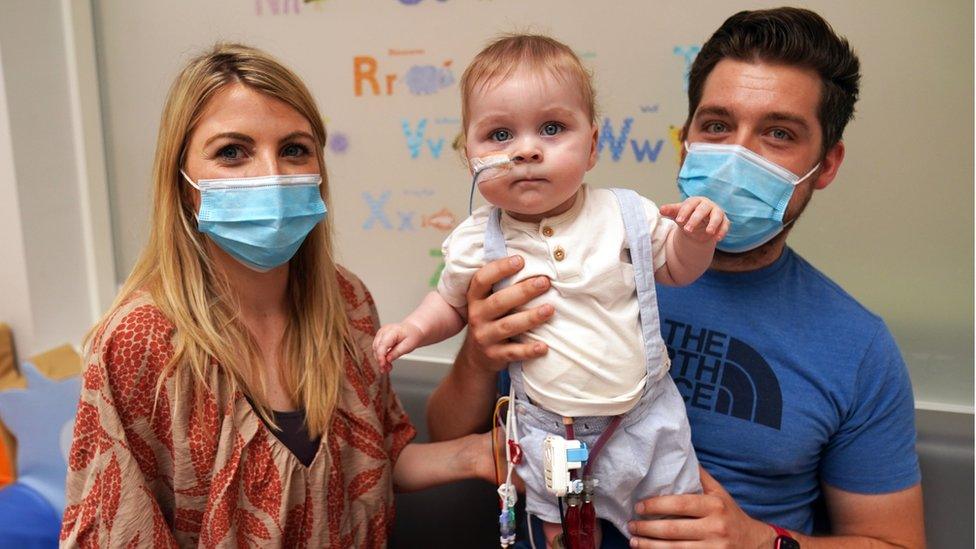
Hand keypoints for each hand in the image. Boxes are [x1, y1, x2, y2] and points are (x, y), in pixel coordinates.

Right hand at [372, 322, 422, 372]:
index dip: (381, 356)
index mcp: (392, 331)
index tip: (383, 365)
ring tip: (388, 367)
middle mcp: (384, 331)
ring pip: (375, 350)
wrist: (413, 331)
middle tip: (387, 369)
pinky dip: (381, 357)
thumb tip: (388, 359)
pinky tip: (386, 363)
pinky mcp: (380, 338)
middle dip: (380, 360)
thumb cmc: (412, 336)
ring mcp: (380, 334)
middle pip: (377, 348)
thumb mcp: (409, 346)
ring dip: (380, 360)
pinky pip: (377, 349)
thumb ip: (397, 352)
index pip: (382, 345)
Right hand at [462, 255, 553, 369]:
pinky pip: (513, 353)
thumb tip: (533, 262)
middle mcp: (477, 316)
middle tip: (544, 282)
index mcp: (475, 299)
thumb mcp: (487, 302)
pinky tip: (544, 346)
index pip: (482, 280)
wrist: (477, 357)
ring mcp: (485, 337)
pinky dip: (529, 350)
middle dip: (523, 291)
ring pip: (508, 326)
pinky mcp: (495, 356)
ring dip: (530, 317)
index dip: (499, 268)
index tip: (520, 260)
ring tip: (550, 309)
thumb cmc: (490, 321)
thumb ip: (501, 286)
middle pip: (499, 302)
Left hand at [627, 467, 774, 547]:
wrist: (755, 544)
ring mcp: (714, 548)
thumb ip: (700, 477)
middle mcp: (715, 527)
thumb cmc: (731, 515)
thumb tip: (680, 454)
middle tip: (631, 525)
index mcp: (715, 506)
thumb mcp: (720, 493)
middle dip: (648, 528)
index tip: (639, 507)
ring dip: (650, 546)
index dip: (657, 505)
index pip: (680, 504)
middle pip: (674, 530)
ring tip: (634, 541)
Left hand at [659, 197, 729, 244]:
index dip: (684, 212)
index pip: (690, 204)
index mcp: (695, 201)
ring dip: (713, 224)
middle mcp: (707, 205)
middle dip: (695, 219)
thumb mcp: (678, 214)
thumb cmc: (687, 216)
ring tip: (708, 232)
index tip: (678, 220)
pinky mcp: (724, 221)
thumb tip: (661, 210)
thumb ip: (670, 211)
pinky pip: (725, 225)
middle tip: (687, 230)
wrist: (698, 225)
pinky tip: (717, 239)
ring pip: (717, 216)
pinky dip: (722, 231)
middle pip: (702, 210)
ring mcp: (717, 212)